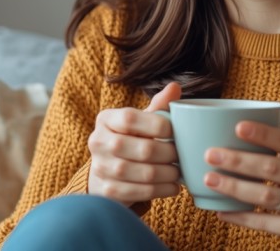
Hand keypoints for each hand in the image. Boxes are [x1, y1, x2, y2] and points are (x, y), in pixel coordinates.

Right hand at [87, 82, 181, 205]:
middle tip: (181, 154)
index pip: (130, 118)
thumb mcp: (140, 120)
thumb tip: (175, 87)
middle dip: (168, 153)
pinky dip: (161, 190)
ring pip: (142, 173)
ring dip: (167, 173)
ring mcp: (100, 168)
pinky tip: (173, 187)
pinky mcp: (107, 191)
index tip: (175, 131)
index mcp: (106, 119)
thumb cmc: (130, 139)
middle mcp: (97, 142)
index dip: (156, 125)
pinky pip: (138, 192)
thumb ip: (158, 105)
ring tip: (179, 171)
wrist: (106, 171)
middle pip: (141, 149)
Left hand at [203, 121, 279, 249]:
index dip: (263, 134)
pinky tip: (221, 211)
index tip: (237, 127)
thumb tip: (238, 134)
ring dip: (234, 187)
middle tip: (211, 154)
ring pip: (265, 196)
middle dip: (238, 161)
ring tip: (210, 179)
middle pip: (272, 168)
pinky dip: (240, 217)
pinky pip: (264, 223)